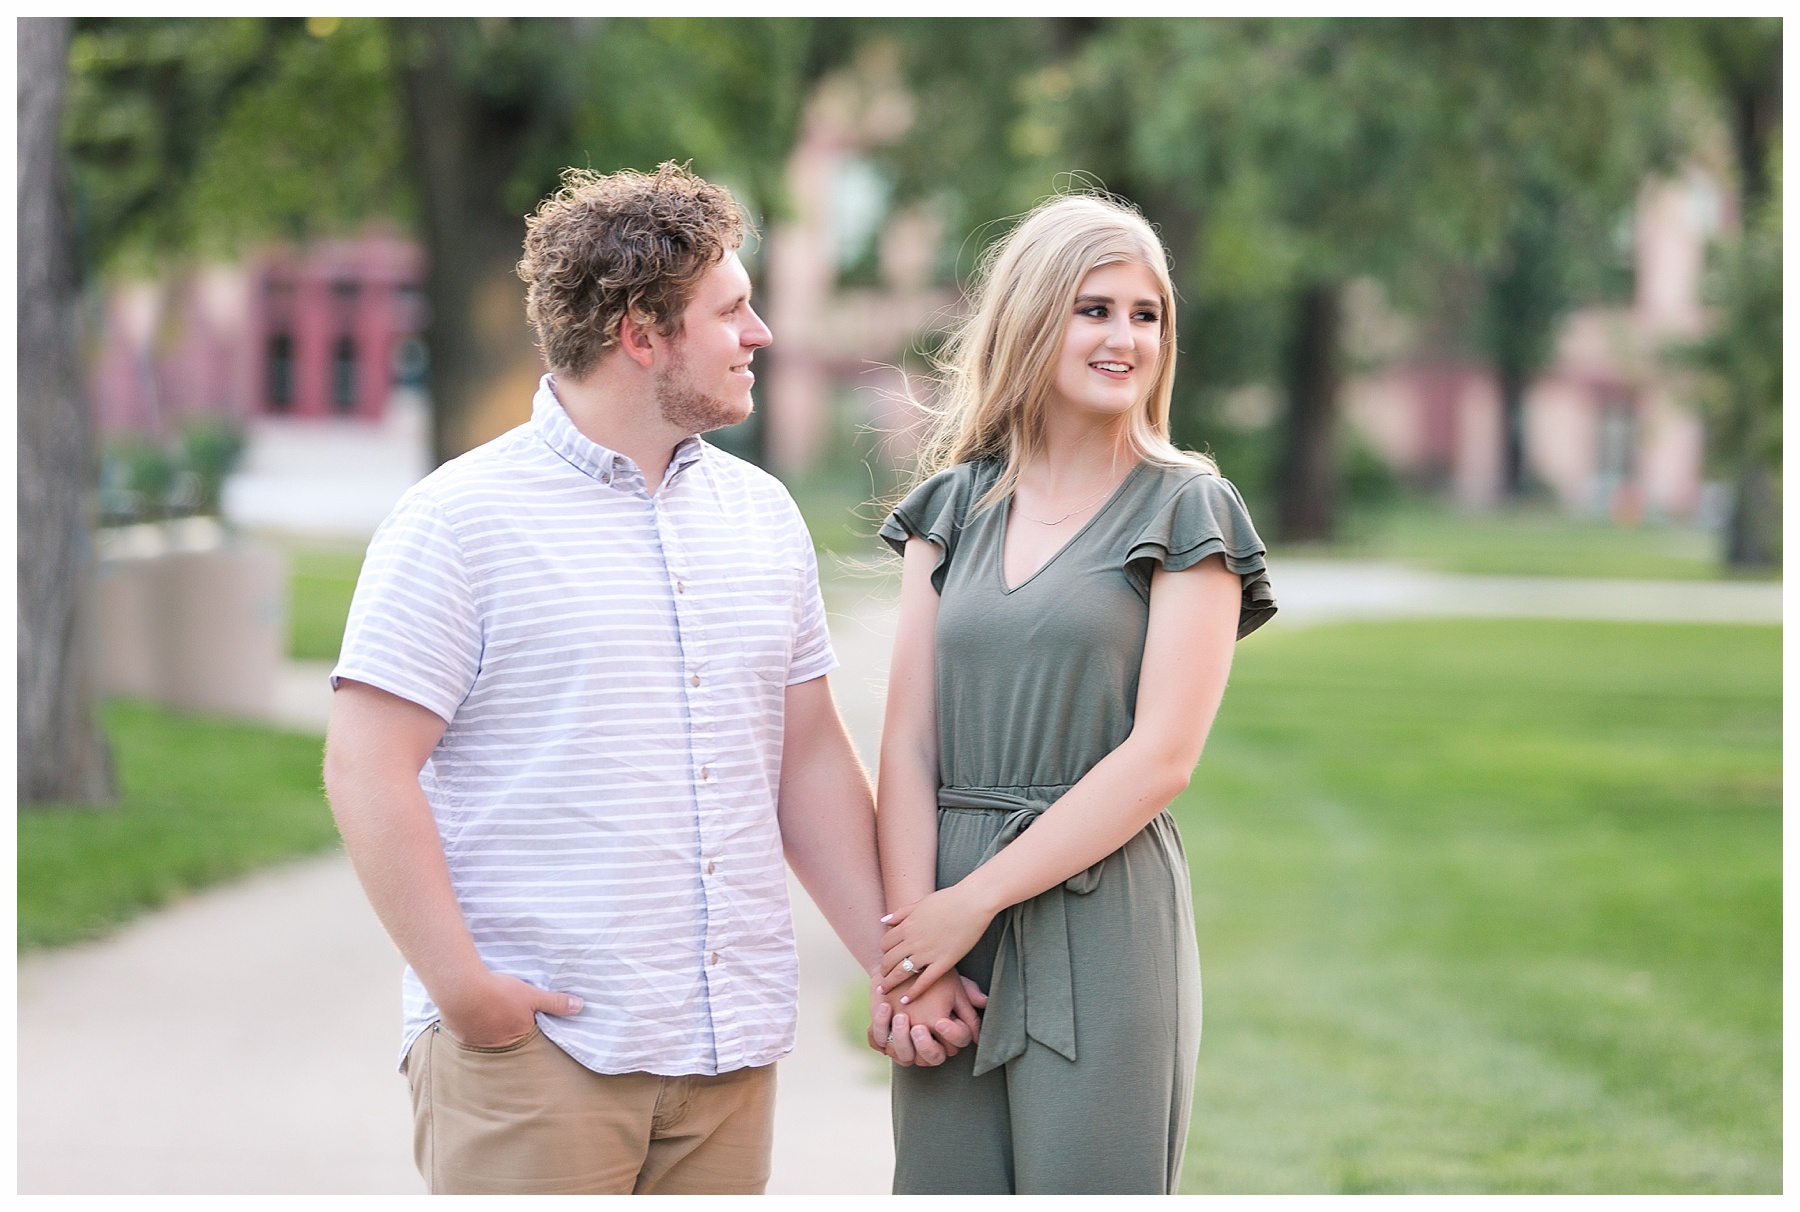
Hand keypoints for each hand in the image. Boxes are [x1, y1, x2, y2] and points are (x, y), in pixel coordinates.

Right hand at [435, 969, 583, 1048]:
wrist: (463, 990)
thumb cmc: (500, 993)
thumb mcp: (532, 995)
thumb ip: (555, 1002)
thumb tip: (580, 1006)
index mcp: (517, 1036)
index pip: (526, 1032)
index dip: (525, 1020)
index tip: (521, 1010)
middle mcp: (496, 1044)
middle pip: (505, 1036)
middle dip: (505, 1024)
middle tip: (502, 1009)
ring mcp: (476, 1041)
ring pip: (485, 1034)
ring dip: (487, 1023)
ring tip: (487, 1008)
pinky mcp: (459, 1034)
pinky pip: (467, 1030)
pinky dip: (470, 1021)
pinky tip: (470, 1009)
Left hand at [870, 970, 987, 1065]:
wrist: (898, 969)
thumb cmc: (929, 979)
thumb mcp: (950, 982)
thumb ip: (967, 992)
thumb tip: (983, 1001)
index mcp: (946, 1034)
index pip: (956, 1045)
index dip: (951, 1036)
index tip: (941, 1021)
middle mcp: (927, 1043)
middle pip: (932, 1058)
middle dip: (926, 1046)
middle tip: (918, 1028)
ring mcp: (904, 1043)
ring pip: (904, 1057)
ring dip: (901, 1039)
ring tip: (900, 1017)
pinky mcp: (882, 1036)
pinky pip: (879, 1042)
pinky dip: (879, 1027)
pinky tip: (884, 1009)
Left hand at [877, 884, 994, 1001]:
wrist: (972, 902)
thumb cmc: (948, 899)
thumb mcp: (920, 903)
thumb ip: (901, 913)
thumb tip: (883, 920)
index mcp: (907, 925)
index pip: (885, 944)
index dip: (883, 953)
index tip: (886, 959)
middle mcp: (913, 941)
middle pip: (889, 960)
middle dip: (883, 971)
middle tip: (883, 979)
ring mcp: (927, 953)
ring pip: (901, 973)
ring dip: (890, 983)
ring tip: (886, 991)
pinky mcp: (944, 962)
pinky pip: (924, 981)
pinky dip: (912, 993)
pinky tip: (905, 1000)